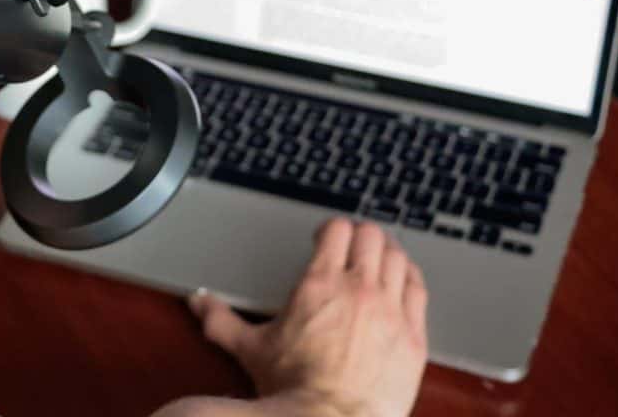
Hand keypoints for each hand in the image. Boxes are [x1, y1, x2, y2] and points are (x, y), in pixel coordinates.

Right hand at [188, 219, 427, 416]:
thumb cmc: (292, 389)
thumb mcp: (251, 349)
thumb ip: (222, 320)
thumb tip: (198, 303)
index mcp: (320, 284)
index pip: (337, 230)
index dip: (331, 228)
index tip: (326, 238)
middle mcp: (359, 289)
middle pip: (371, 237)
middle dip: (360, 236)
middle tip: (353, 246)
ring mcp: (390, 310)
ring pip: (398, 257)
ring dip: (388, 253)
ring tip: (379, 261)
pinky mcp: (413, 335)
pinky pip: (419, 289)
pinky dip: (411, 278)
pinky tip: (404, 282)